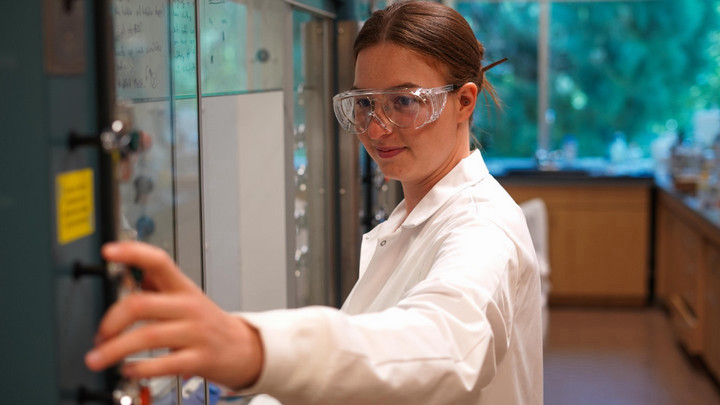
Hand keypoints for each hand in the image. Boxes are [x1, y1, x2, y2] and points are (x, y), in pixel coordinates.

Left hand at [85, 241, 262, 388]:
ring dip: (115, 349)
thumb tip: (123, 272)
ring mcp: (195, 333)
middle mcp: (189, 307)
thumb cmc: (208, 324)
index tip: (108, 251)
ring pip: (147, 336)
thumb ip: (157, 287)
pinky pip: (164, 364)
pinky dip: (139, 368)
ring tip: (98, 359)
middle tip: (99, 335)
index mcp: (184, 288)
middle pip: (142, 304)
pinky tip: (128, 370)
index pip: (159, 261)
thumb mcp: (186, 298)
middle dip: (111, 321)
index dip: (133, 253)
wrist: (243, 348)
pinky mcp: (199, 359)